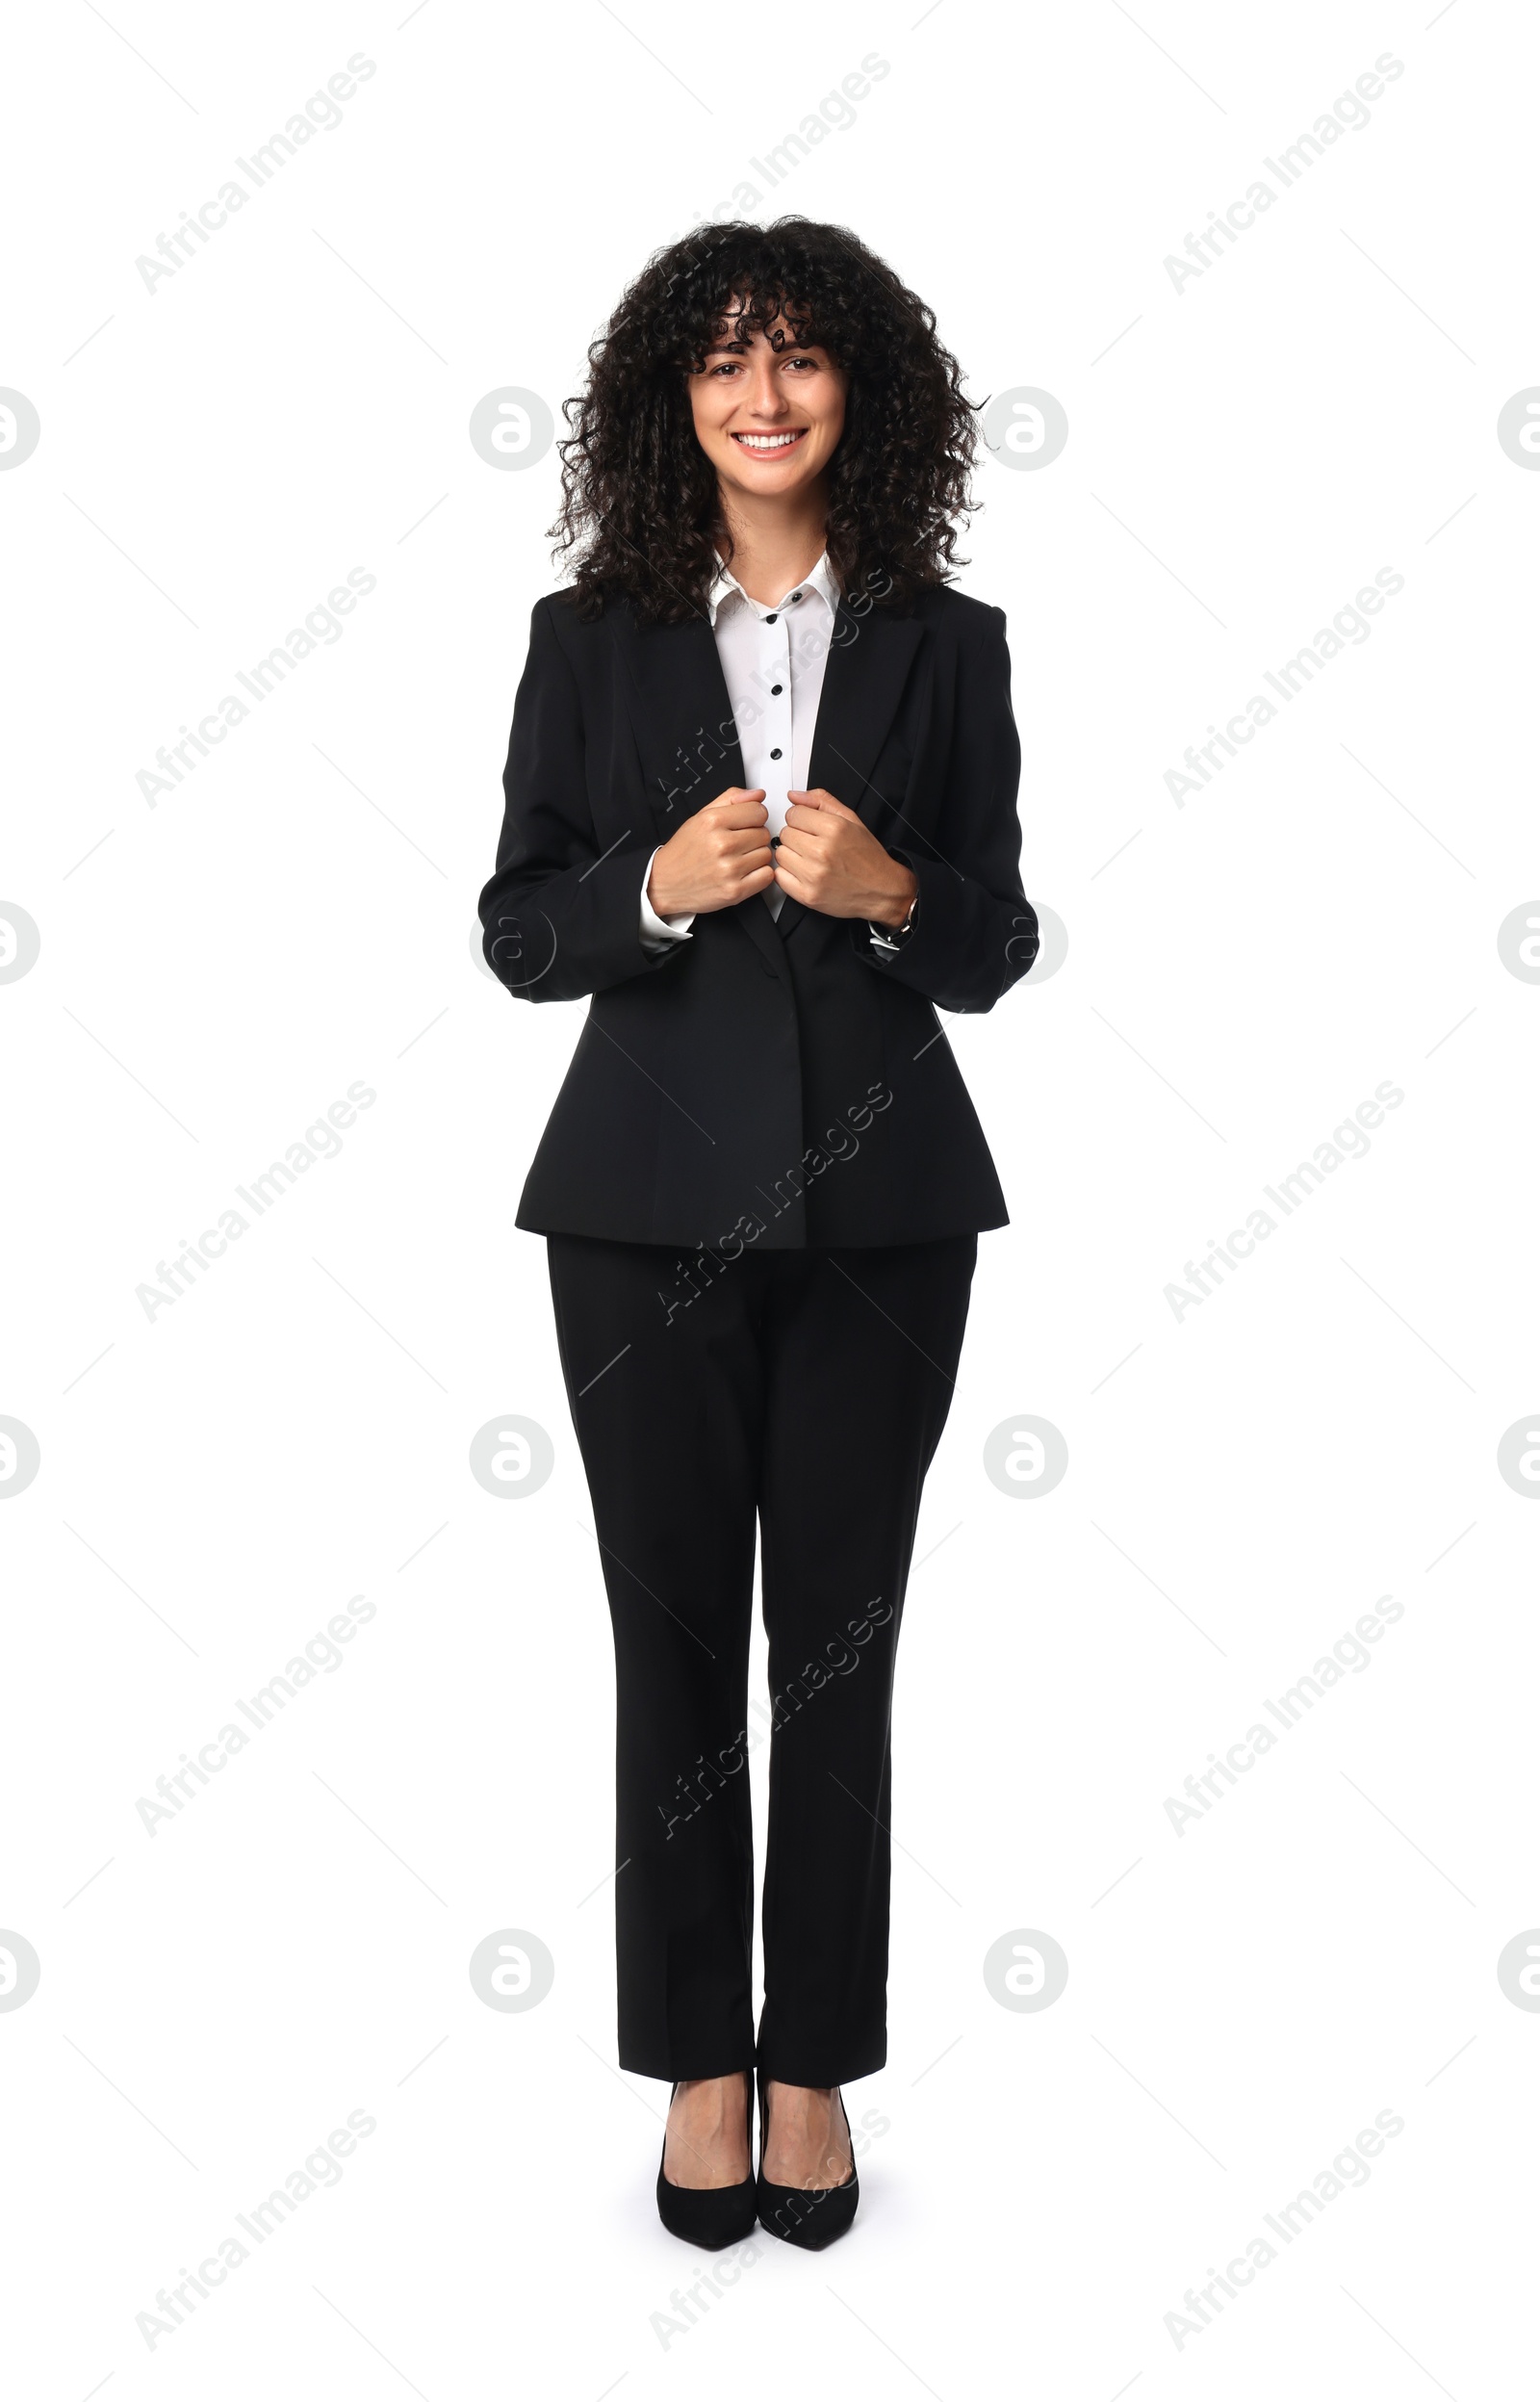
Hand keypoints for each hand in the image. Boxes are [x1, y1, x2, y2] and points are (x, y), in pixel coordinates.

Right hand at [647, 789, 772, 916]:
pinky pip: (767, 876)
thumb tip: (758, 794)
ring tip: (737, 859)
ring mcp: (729, 869)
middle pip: (764, 833)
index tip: (745, 824)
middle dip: (754, 837)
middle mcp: (722, 844)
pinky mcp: (735, 891)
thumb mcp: (701, 816)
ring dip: (756, 857)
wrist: (664, 883)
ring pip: (766, 855)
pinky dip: (759, 875)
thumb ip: (731, 799)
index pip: (759, 811)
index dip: (754, 817)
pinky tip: (744, 872)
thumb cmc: (683, 851)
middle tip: (736, 844)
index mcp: (713, 821)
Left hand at [773, 789, 917, 924]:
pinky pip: (779, 877)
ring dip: (791, 855)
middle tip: (812, 844)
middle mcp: (822, 852)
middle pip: (784, 833)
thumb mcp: (851, 820)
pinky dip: (788, 874)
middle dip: (796, 836)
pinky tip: (803, 872)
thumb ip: (822, 802)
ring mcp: (813, 875)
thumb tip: (795, 796)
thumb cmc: (868, 857)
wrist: (882, 891)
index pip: (793, 813)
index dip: (801, 818)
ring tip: (809, 859)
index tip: (810, 826)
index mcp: (833, 829)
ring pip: (780, 854)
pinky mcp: (807, 895)